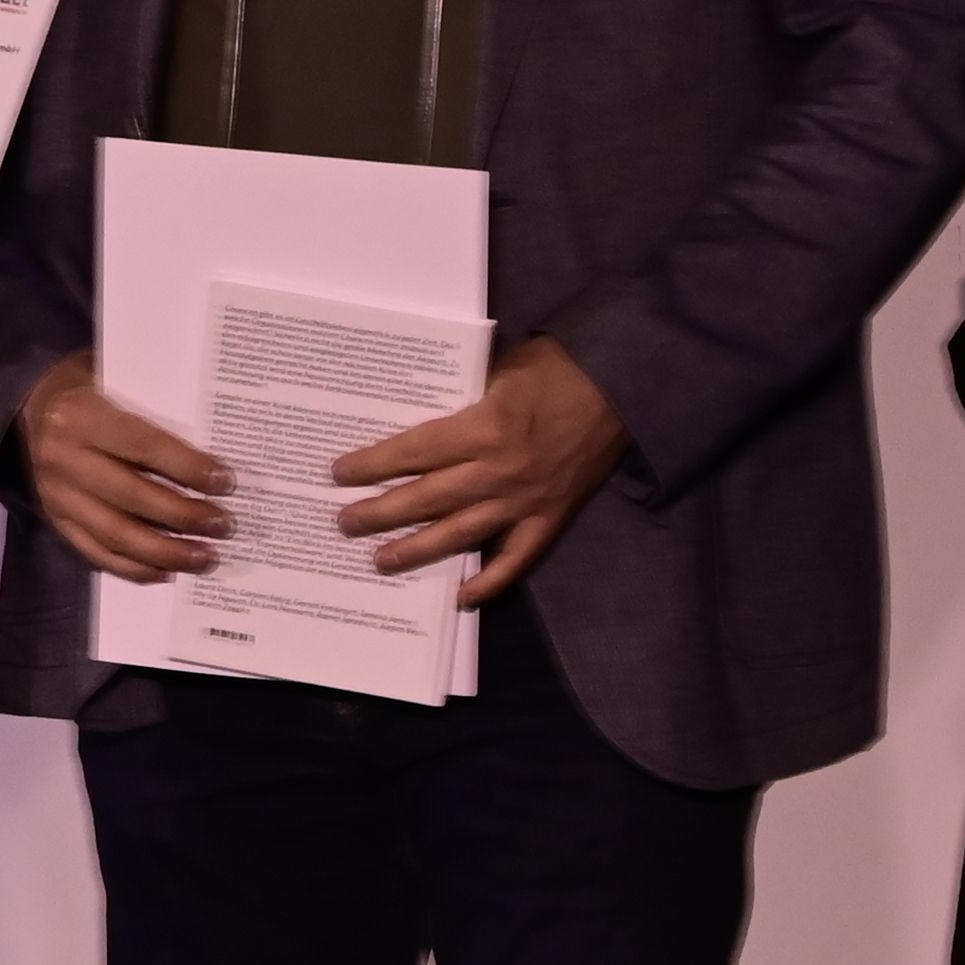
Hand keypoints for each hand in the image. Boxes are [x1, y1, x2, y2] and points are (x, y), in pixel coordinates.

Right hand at [19, 353, 234, 582]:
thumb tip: (212, 444)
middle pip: (132, 497)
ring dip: (166, 552)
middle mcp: (65, 459)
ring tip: (205, 558)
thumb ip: (152, 407)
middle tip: (224, 525)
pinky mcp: (54, 521)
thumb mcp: (115, 379)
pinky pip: (96, 553)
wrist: (28, 404)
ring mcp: (57, 496)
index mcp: (82, 417)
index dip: (186, 467)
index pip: (143, 446)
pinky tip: (168, 571)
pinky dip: (134, 568)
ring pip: (116, 534)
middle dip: (184, 516)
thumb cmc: (88, 387)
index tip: (225, 482)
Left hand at [329, 337, 630, 601]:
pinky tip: (460, 596)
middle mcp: (499, 471)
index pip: (414, 452)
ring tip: (381, 561)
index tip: (340, 474)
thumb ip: (463, 396)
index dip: (373, 464)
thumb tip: (420, 410)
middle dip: (380, 512)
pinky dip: (489, 582)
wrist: (624, 386)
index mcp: (484, 428)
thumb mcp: (501, 368)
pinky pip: (515, 560)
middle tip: (345, 524)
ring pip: (460, 533)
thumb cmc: (560, 367)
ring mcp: (525, 501)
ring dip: (417, 550)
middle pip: (427, 498)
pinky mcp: (551, 519)